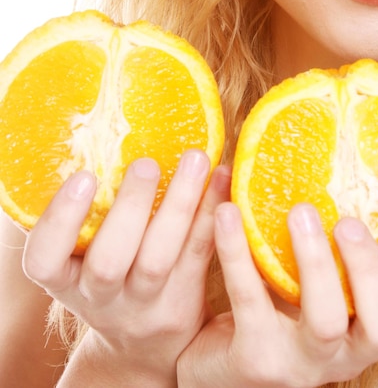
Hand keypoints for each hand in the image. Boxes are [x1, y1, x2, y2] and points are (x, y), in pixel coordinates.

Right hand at [22, 150, 230, 383]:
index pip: (44, 260)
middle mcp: (101, 298)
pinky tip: (223, 177)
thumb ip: (91, 219)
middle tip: (147, 163)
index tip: (84, 176)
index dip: (60, 220)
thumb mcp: (84, 261)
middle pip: (110, 261)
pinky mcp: (183, 303)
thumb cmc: (111, 280)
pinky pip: (200, 254)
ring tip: (196, 159)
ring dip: (180, 204)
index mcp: (65, 281)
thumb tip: (116, 142)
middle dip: (129, 208)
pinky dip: (212, 213)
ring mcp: (144, 305)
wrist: (143, 345)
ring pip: (160, 259)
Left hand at [177, 203, 377, 387]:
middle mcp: (347, 352)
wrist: (221, 370)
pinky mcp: (254, 359)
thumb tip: (348, 157)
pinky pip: (250, 300)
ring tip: (299, 210)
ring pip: (326, 321)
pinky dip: (238, 251)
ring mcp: (302, 363)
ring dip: (316, 262)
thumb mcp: (322, 286)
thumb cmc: (283, 312)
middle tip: (348, 221)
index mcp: (370, 329)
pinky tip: (227, 211)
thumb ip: (340, 247)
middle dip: (372, 270)